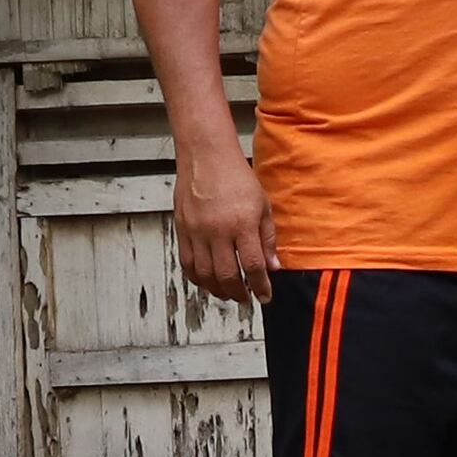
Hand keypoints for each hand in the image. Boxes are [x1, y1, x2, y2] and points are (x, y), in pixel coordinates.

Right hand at [174, 145, 277, 304]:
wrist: (206, 157)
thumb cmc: (236, 177)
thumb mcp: (262, 206)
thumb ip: (267, 238)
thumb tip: (273, 267)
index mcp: (242, 224)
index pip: (252, 266)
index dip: (260, 287)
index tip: (265, 297)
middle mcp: (218, 230)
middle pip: (227, 275)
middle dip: (238, 293)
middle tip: (245, 299)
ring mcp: (197, 231)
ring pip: (204, 273)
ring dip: (217, 289)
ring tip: (227, 292)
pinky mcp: (182, 229)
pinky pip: (187, 262)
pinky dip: (197, 277)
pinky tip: (206, 281)